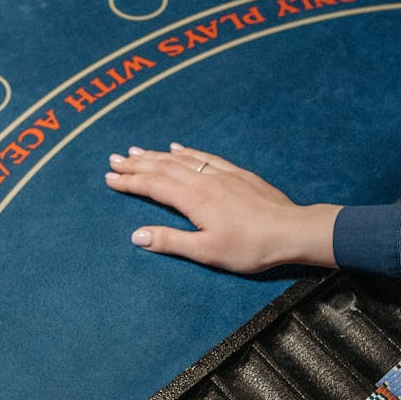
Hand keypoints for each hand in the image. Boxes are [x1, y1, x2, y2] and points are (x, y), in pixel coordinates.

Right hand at [105, 143, 340, 272]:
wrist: (291, 231)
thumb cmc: (249, 247)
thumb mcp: (206, 251)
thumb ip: (170, 241)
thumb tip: (137, 235)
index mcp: (193, 199)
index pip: (153, 186)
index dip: (129, 182)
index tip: (109, 178)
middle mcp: (203, 181)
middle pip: (163, 168)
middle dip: (136, 164)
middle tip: (113, 159)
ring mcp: (221, 174)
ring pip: (181, 160)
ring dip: (156, 155)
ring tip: (136, 151)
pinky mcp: (236, 174)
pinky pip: (204, 157)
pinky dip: (186, 152)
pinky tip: (177, 148)